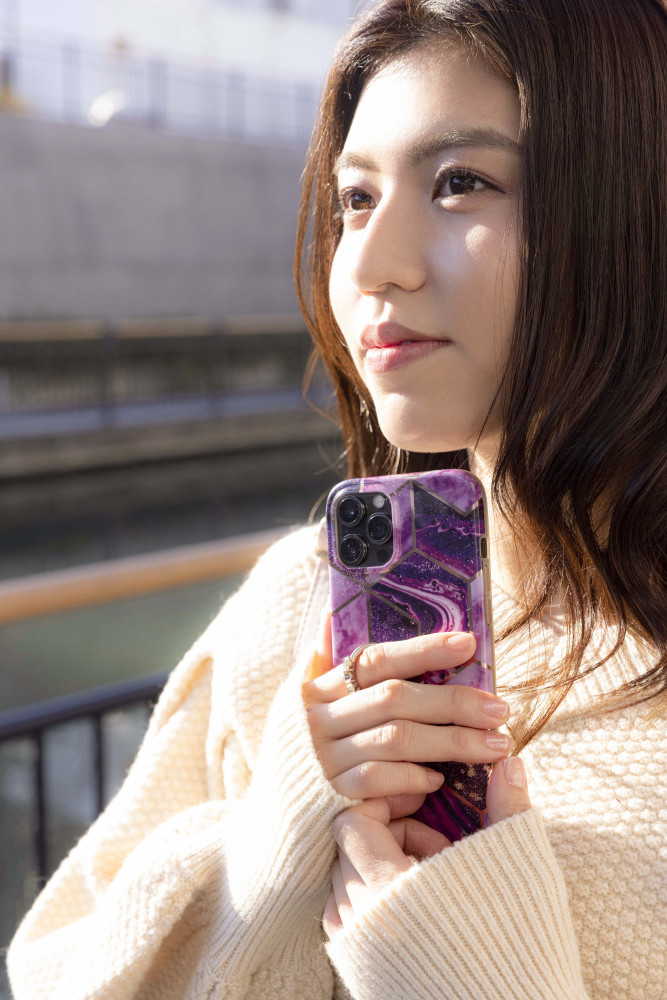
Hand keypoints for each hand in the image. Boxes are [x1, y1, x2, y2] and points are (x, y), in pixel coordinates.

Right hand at [303, 612, 511, 800]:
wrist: (273, 824)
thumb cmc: (306, 753)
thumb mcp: (302, 703)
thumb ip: (322, 660)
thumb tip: (332, 612)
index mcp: (319, 688)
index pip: (376, 659)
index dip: (423, 649)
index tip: (468, 643)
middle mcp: (319, 719)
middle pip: (395, 699)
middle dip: (453, 701)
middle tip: (501, 709)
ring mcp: (324, 758)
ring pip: (397, 739)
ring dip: (452, 741)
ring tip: (495, 745)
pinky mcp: (331, 797)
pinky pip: (380, 781)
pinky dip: (414, 778)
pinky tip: (440, 780)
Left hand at [323, 757, 531, 937]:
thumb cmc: (521, 946)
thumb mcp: (519, 870)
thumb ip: (508, 808)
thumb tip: (508, 760)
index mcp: (387, 888)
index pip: (351, 821)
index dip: (386, 802)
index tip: (422, 803)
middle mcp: (359, 920)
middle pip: (347, 848)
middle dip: (389, 833)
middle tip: (440, 840)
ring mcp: (357, 950)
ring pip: (346, 884)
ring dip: (383, 867)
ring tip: (437, 877)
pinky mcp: (361, 974)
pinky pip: (350, 921)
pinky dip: (377, 902)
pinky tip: (425, 908)